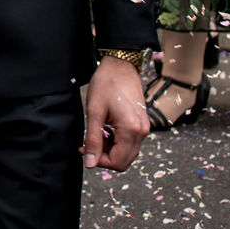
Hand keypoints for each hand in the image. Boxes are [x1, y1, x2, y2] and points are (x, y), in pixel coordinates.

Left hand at [83, 57, 147, 171]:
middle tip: (89, 143)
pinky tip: (106, 130)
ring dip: (111, 150)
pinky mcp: (142, 124)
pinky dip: (117, 142)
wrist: (120, 65)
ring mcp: (144, 128)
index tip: (85, 150)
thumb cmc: (106, 84)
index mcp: (131, 130)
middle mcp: (142, 132)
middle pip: (124, 161)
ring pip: (128, 153)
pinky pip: (131, 143)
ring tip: (97, 134)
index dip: (99, 161)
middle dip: (105, 157)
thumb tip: (90, 163)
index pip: (117, 162)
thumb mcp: (94, 112)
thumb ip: (93, 139)